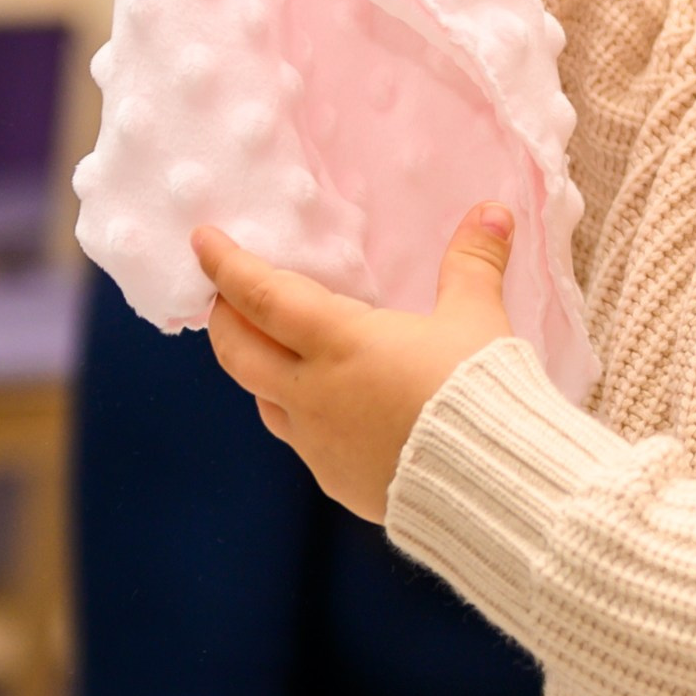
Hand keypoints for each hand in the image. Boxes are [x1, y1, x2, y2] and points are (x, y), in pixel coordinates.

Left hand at [196, 203, 516, 520]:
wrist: (489, 485)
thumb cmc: (477, 392)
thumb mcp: (477, 319)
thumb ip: (474, 262)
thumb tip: (492, 211)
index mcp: (340, 342)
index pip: (262, 296)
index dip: (227, 265)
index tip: (203, 240)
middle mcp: (313, 392)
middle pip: (238, 350)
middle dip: (223, 316)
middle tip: (225, 293)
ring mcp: (317, 441)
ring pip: (261, 398)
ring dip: (256, 367)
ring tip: (271, 350)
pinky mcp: (334, 478)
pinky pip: (299, 438)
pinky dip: (296, 410)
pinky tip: (323, 408)